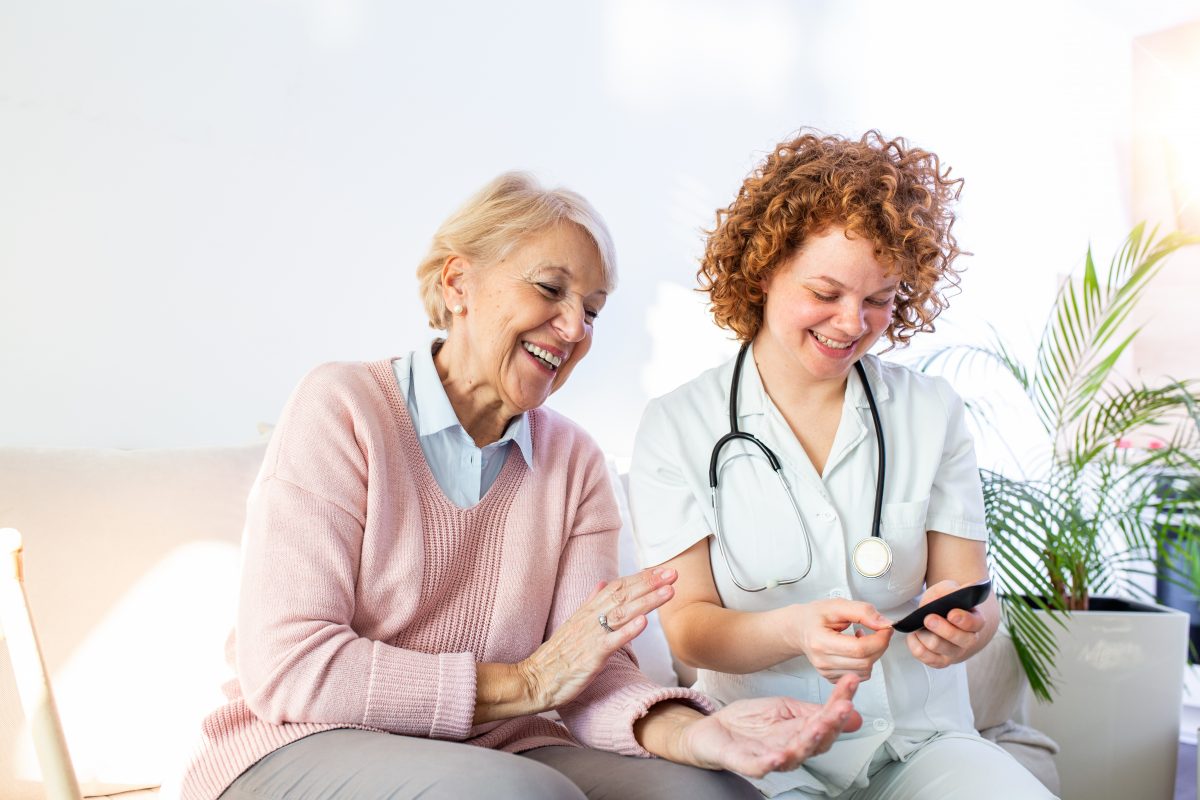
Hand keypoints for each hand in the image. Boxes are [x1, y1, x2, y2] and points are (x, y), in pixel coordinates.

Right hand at [518, 567, 676, 710]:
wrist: (534, 679)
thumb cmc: (556, 656)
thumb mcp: (573, 623)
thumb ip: (590, 602)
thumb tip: (601, 583)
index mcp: (587, 610)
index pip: (617, 587)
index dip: (640, 578)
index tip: (661, 570)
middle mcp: (590, 618)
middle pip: (623, 595)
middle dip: (649, 583)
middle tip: (672, 572)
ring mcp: (591, 636)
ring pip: (622, 613)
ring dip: (646, 601)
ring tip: (668, 591)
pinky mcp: (591, 656)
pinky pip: (611, 641)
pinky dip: (628, 631)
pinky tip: (643, 622)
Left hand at [677, 675, 862, 777]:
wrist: (713, 730)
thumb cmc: (750, 722)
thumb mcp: (784, 708)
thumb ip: (813, 710)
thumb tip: (849, 709)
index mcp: (800, 733)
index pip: (827, 720)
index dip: (841, 703)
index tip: (852, 683)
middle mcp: (790, 748)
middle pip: (817, 740)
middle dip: (831, 724)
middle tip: (843, 707)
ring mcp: (768, 756)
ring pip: (794, 755)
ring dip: (808, 742)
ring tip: (819, 727)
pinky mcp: (745, 762)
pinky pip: (760, 766)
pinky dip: (770, 763)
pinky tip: (779, 756)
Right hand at [785, 600, 892, 681]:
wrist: (799, 629)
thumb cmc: (815, 616)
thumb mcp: (837, 605)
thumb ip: (862, 611)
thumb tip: (884, 623)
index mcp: (821, 642)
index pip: (859, 649)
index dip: (879, 639)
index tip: (885, 628)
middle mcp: (823, 661)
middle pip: (865, 662)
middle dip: (879, 646)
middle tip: (877, 631)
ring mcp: (827, 672)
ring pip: (866, 671)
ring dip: (873, 654)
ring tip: (862, 639)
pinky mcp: (832, 678)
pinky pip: (860, 676)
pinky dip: (865, 663)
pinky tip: (857, 649)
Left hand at [904, 580, 984, 667]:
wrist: (939, 616)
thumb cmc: (945, 601)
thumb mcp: (947, 590)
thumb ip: (950, 590)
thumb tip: (949, 594)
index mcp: (975, 621)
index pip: (975, 623)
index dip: (964, 620)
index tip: (951, 613)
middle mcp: (968, 640)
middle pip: (958, 639)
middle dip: (941, 628)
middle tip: (928, 618)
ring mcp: (954, 652)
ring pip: (937, 646)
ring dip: (924, 634)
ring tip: (919, 624)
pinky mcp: (940, 661)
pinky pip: (925, 656)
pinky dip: (915, 644)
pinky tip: (914, 634)